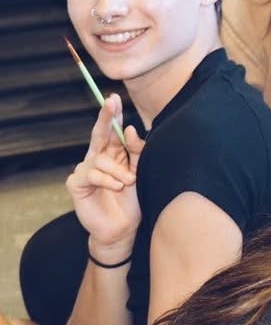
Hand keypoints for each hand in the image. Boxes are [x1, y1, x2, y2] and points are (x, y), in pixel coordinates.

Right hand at [66, 94, 144, 258]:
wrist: (124, 227)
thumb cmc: (134, 198)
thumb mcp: (141, 171)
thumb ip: (136, 150)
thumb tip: (128, 129)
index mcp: (113, 153)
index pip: (112, 131)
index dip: (112, 115)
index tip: (114, 97)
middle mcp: (97, 158)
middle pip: (99, 134)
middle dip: (106, 118)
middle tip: (111, 102)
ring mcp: (84, 170)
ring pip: (101, 159)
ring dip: (119, 170)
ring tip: (129, 182)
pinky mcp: (76, 184)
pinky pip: (91, 174)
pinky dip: (107, 180)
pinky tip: (116, 187)